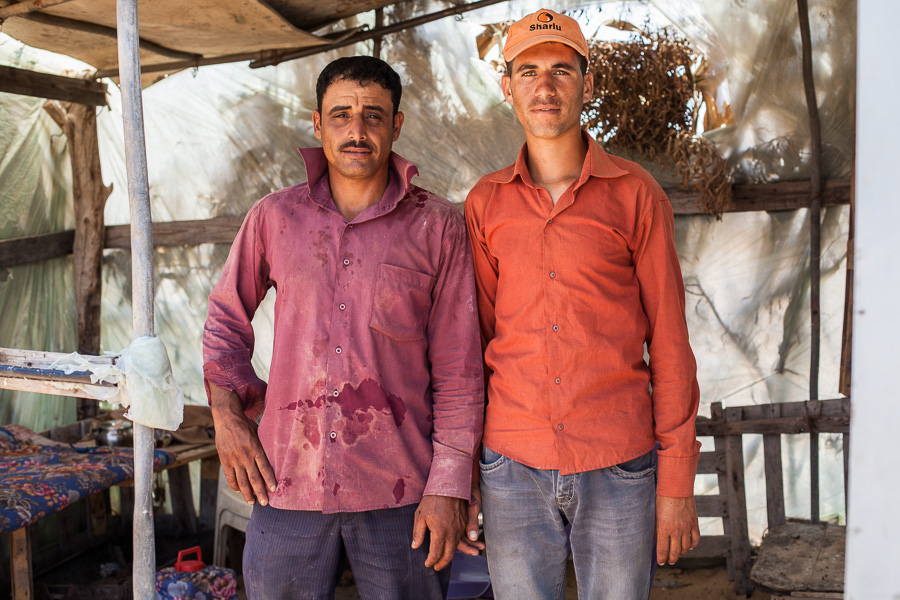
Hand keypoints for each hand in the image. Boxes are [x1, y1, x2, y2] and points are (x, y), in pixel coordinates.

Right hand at [209, 382, 275, 506]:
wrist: (227, 419)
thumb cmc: (246, 425)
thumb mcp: (259, 432)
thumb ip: (265, 445)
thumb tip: (278, 453)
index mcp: (255, 448)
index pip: (264, 467)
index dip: (269, 479)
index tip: (273, 490)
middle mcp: (245, 455)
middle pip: (253, 478)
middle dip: (259, 492)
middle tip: (265, 503)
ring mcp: (233, 459)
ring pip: (241, 480)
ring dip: (247, 493)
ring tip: (252, 502)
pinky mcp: (224, 460)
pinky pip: (230, 476)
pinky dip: (235, 485)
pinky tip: (240, 491)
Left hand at [411, 495, 466, 570]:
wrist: (449, 486)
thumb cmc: (432, 500)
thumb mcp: (420, 516)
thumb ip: (418, 533)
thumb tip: (415, 546)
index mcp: (439, 532)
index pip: (435, 554)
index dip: (431, 561)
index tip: (427, 564)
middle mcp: (451, 533)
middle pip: (448, 555)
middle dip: (442, 564)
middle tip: (436, 567)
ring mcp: (459, 529)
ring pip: (456, 548)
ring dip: (450, 556)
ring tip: (444, 561)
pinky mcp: (464, 524)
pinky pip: (461, 539)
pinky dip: (458, 547)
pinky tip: (453, 548)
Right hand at [456, 479, 484, 554]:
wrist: (462, 480)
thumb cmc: (468, 491)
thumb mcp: (473, 506)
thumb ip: (472, 522)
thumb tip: (473, 537)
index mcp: (453, 521)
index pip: (457, 539)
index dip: (466, 547)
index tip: (476, 552)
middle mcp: (452, 523)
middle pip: (457, 540)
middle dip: (468, 547)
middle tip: (478, 552)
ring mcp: (453, 521)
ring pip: (459, 537)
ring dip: (470, 544)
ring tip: (481, 547)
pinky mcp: (456, 517)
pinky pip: (460, 530)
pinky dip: (470, 536)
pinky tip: (477, 540)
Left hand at [655, 495, 699, 564]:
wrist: (676, 488)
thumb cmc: (662, 499)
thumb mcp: (654, 514)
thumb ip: (656, 528)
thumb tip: (655, 539)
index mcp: (663, 529)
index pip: (662, 550)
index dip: (661, 558)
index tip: (661, 562)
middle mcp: (676, 531)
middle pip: (675, 552)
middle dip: (672, 559)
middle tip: (670, 561)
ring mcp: (686, 528)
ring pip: (686, 547)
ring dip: (682, 553)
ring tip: (679, 554)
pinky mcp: (694, 523)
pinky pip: (696, 539)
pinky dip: (693, 544)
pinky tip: (690, 546)